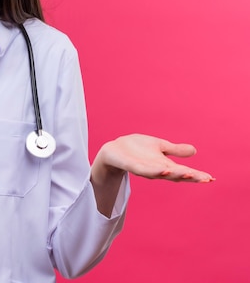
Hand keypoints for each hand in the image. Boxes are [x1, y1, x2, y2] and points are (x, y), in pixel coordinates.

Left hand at [95, 134, 214, 182]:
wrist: (115, 150)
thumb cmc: (137, 149)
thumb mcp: (159, 146)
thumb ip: (175, 150)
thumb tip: (195, 151)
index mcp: (165, 165)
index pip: (184, 172)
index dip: (197, 175)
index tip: (211, 178)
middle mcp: (156, 170)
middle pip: (176, 175)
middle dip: (190, 177)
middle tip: (204, 179)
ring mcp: (144, 169)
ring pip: (161, 174)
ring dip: (174, 175)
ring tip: (188, 175)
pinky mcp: (131, 166)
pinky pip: (143, 170)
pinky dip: (153, 171)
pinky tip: (163, 170)